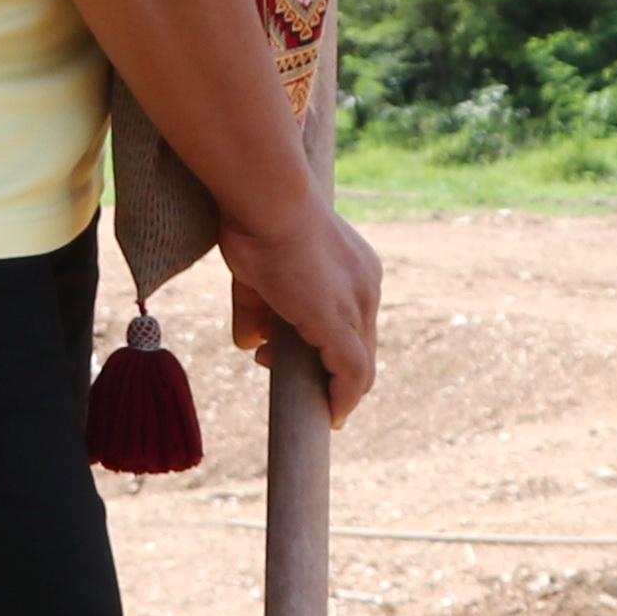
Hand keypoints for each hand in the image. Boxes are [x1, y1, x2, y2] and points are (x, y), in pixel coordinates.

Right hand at [221, 202, 383, 415]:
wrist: (266, 197)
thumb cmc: (256, 219)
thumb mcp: (255, 273)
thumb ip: (257, 310)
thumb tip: (250, 344)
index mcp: (354, 268)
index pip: (352, 321)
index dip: (329, 347)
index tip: (297, 354)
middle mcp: (366, 288)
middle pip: (361, 346)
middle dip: (327, 370)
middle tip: (282, 368)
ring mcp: (356, 305)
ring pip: (359, 364)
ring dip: (332, 388)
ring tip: (301, 396)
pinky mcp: (339, 323)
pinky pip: (351, 374)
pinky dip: (343, 399)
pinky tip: (332, 417)